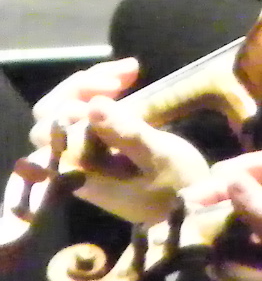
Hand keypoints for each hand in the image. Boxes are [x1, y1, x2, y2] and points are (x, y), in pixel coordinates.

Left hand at [29, 59, 209, 223]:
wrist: (191, 211)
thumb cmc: (178, 187)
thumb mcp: (160, 158)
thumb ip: (127, 133)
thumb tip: (93, 105)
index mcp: (79, 170)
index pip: (50, 128)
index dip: (74, 100)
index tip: (114, 89)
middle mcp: (73, 162)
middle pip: (52, 114)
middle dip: (84, 86)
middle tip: (127, 72)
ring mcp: (85, 153)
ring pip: (68, 110)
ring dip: (94, 84)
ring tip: (132, 69)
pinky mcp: (100, 145)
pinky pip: (86, 114)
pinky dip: (103, 92)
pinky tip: (129, 79)